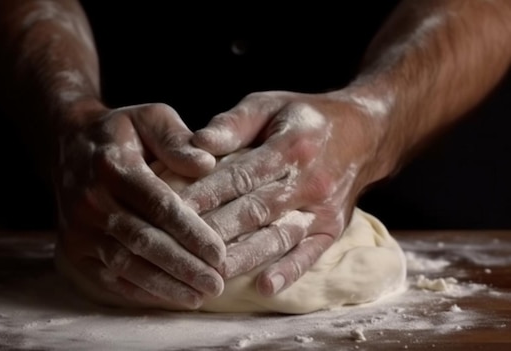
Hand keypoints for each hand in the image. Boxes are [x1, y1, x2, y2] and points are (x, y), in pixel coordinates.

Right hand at [54, 102, 226, 309]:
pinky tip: (169, 297)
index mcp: (112, 165)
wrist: (69, 144)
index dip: (190, 232)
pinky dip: (140, 291)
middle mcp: (90, 200)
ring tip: (199, 296)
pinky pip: (108, 277)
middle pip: (143, 241)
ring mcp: (78, 228)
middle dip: (182, 266)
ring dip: (164, 285)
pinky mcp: (73, 249)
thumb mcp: (151, 118)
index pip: (158, 205)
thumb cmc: (122, 132)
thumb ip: (177, 139)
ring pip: (125, 265)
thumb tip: (206, 164)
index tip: (219, 253)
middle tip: (216, 283)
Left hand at [180, 90, 385, 296]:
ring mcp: (324, 209)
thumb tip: (197, 142)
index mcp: (291, 145)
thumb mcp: (268, 105)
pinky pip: (311, 254)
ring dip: (245, 257)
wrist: (365, 133)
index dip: (206, 193)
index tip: (173, 208)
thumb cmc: (303, 118)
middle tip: (179, 248)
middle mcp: (310, 180)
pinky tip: (265, 287)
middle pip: (256, 210)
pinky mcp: (333, 229)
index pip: (241, 175)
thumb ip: (233, 123)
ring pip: (278, 236)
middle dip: (216, 230)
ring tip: (212, 274)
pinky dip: (289, 271)